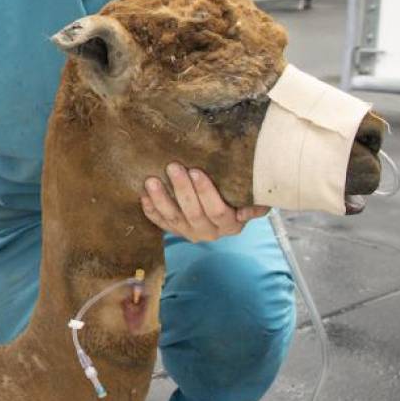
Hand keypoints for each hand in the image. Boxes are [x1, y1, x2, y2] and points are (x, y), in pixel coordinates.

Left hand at [141, 163, 268, 242]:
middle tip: (173, 167)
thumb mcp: (252, 200)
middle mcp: (210, 233)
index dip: (206, 192)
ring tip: (152, 180)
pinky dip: (151, 210)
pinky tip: (144, 196)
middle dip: (182, 189)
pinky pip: (161, 222)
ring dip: (161, 199)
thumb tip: (247, 209)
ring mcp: (190, 233)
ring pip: (174, 218)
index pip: (218, 211)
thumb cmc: (239, 198)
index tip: (196, 171)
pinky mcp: (175, 231)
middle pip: (194, 213)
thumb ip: (255, 203)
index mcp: (231, 225)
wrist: (227, 212)